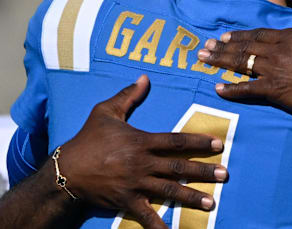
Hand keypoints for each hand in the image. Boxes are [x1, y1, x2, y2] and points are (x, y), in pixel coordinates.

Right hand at [57, 75, 227, 228]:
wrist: (66, 170)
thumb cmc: (87, 139)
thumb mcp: (105, 111)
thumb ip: (128, 96)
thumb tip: (145, 78)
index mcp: (141, 141)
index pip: (177, 141)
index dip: (199, 142)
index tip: (219, 144)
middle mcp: (142, 163)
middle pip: (179, 167)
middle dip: (203, 171)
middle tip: (225, 174)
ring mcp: (136, 184)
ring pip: (169, 191)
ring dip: (191, 197)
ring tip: (211, 202)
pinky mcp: (127, 201)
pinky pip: (146, 216)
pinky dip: (159, 226)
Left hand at [197, 14, 291, 115]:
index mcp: (291, 37)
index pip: (259, 34)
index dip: (240, 35)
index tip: (225, 36)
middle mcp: (279, 50)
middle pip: (245, 46)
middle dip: (223, 46)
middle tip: (206, 47)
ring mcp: (275, 69)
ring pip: (242, 63)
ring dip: (221, 61)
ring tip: (204, 60)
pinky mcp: (275, 89)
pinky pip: (248, 88)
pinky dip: (232, 89)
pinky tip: (218, 89)